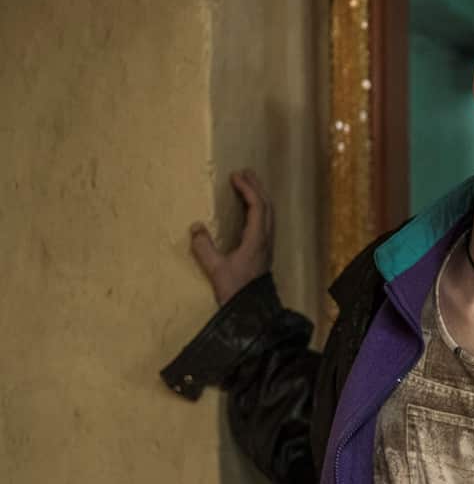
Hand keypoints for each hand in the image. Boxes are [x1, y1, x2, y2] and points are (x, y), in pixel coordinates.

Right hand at [190, 169, 273, 304]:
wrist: (253, 311)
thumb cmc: (236, 291)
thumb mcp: (216, 269)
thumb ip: (204, 248)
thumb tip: (195, 226)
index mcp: (257, 240)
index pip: (257, 207)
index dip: (248, 189)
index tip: (235, 176)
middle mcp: (266, 240)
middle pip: (267, 206)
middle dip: (256, 187)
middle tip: (245, 172)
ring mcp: (267, 246)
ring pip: (268, 214)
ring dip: (259, 197)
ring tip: (248, 184)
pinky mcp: (264, 251)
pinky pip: (265, 222)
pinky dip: (259, 209)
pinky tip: (250, 210)